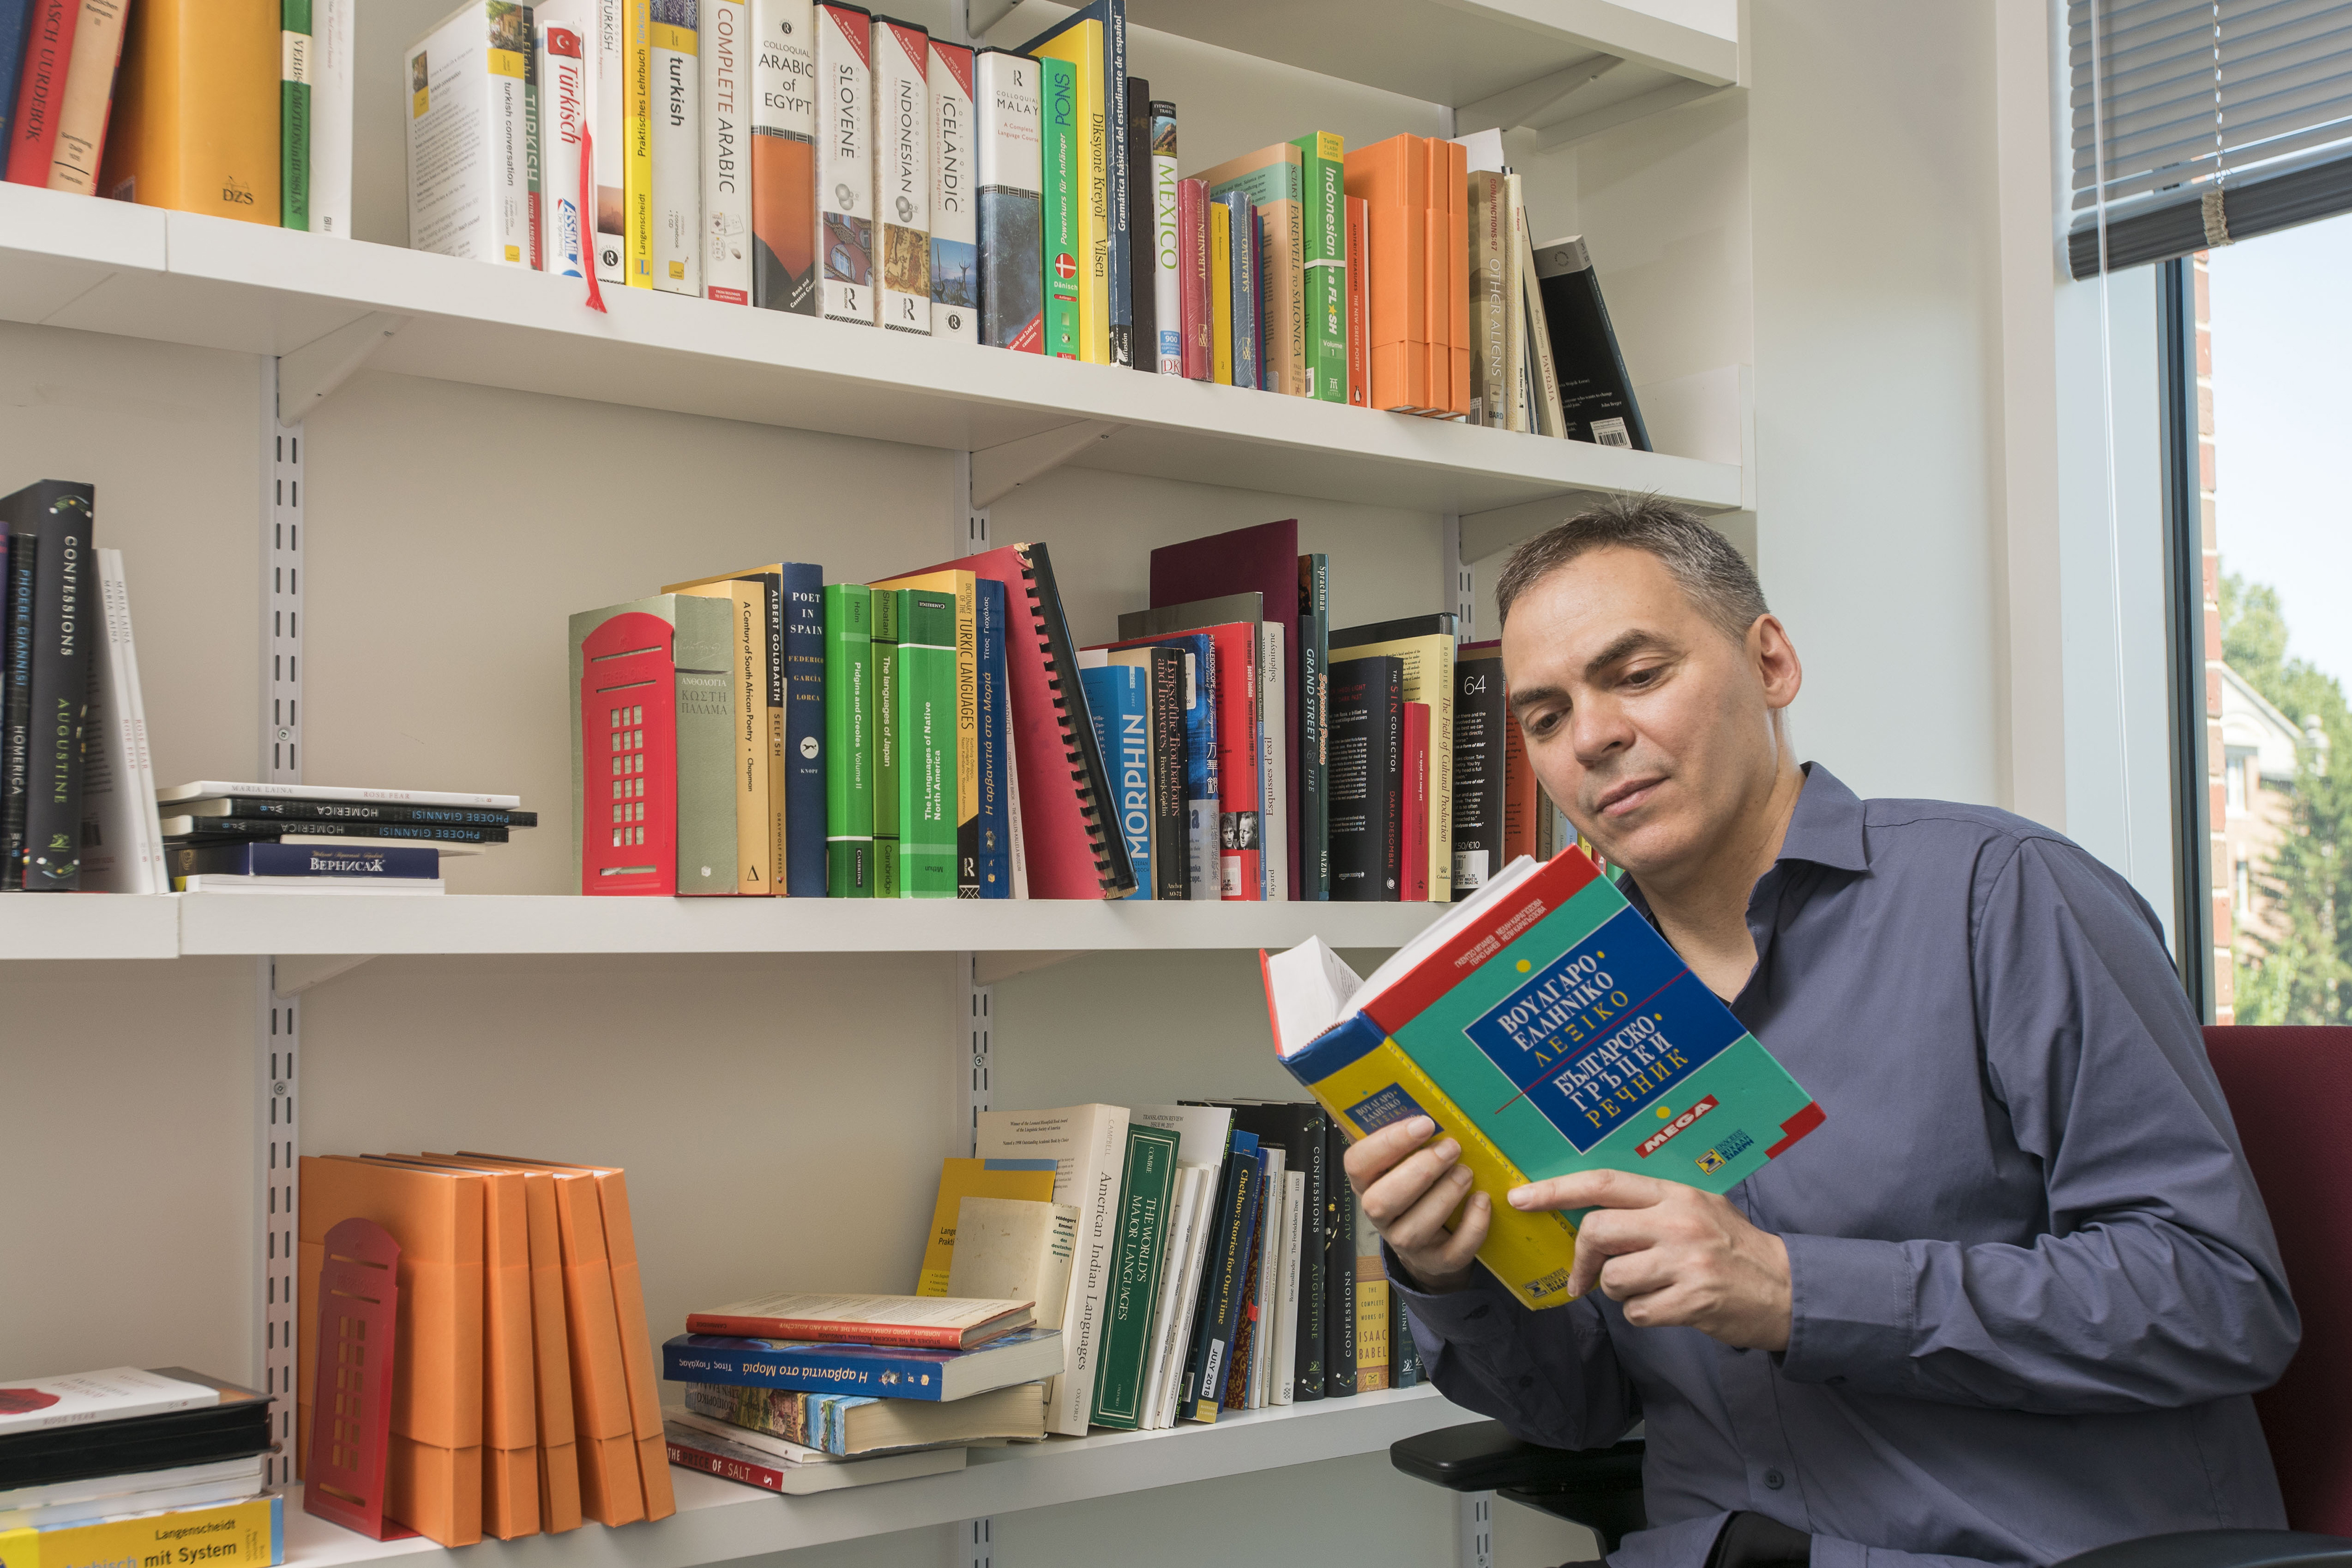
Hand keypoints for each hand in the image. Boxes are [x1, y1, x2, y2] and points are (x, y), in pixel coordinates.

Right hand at [1344, 1116, 1489, 1292]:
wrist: (1430, 1243)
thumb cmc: (1416, 1188)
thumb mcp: (1401, 1161)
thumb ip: (1402, 1136)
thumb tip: (1414, 1092)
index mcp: (1366, 1181)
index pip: (1357, 1162)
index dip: (1388, 1142)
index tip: (1424, 1123)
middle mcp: (1379, 1214)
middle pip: (1382, 1200)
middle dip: (1420, 1170)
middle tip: (1451, 1147)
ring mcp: (1405, 1243)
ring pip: (1414, 1228)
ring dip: (1444, 1196)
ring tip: (1466, 1171)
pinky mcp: (1436, 1262)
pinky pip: (1453, 1250)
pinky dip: (1472, 1226)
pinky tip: (1482, 1200)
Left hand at [1510, 1169, 1791, 1350]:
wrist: (1788, 1288)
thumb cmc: (1735, 1247)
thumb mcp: (1699, 1208)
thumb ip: (1650, 1206)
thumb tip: (1591, 1211)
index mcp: (1676, 1194)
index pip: (1604, 1184)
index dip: (1556, 1190)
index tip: (1523, 1198)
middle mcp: (1678, 1223)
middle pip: (1598, 1233)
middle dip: (1583, 1259)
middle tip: (1585, 1276)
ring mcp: (1686, 1263)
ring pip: (1614, 1279)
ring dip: (1618, 1291)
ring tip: (1648, 1288)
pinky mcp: (1693, 1302)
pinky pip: (1637, 1313)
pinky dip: (1642, 1315)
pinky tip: (1666, 1308)